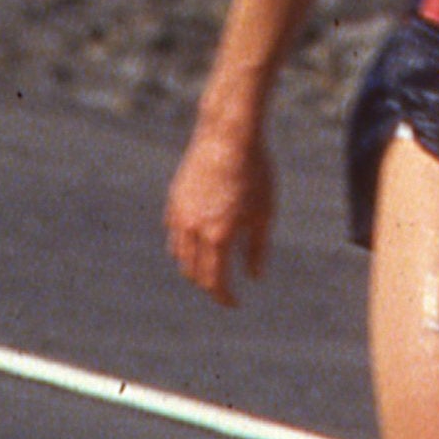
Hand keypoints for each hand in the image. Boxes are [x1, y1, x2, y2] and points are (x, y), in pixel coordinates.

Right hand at [166, 121, 274, 304]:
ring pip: (179, 254)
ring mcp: (180, 214)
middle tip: (222, 289)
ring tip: (208, 268)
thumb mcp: (265, 213)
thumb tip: (254, 277)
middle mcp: (194, 230)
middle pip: (194, 272)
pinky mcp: (174, 199)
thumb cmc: (255, 172)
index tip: (234, 303)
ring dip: (193, 267)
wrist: (228, 135)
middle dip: (208, 285)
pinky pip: (174, 232)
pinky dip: (183, 245)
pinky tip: (195, 242)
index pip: (215, 281)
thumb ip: (257, 249)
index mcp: (218, 237)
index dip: (224, 297)